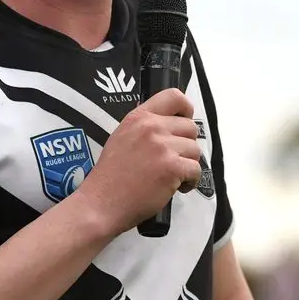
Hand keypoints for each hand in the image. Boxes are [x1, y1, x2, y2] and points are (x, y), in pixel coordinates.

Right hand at [72, 88, 199, 236]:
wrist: (102, 202)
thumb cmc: (110, 176)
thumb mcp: (122, 137)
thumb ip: (144, 127)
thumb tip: (169, 124)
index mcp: (139, 117)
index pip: (173, 97)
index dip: (186, 109)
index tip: (185, 121)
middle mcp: (152, 128)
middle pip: (190, 127)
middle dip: (186, 145)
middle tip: (174, 159)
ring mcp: (163, 147)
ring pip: (195, 150)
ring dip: (188, 164)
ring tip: (172, 176)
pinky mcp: (172, 168)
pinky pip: (196, 169)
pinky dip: (190, 181)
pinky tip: (177, 187)